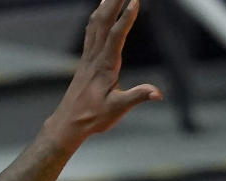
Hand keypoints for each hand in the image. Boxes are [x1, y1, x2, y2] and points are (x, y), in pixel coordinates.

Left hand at [48, 0, 162, 145]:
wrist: (68, 123)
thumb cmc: (92, 118)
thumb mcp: (117, 110)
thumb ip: (137, 97)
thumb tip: (158, 93)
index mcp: (105, 66)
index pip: (116, 36)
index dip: (126, 18)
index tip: (135, 0)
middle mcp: (95, 57)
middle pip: (104, 21)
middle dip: (115, 1)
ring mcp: (88, 56)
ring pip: (96, 23)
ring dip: (105, 4)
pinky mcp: (85, 60)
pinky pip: (90, 31)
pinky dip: (97, 16)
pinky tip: (100, 9)